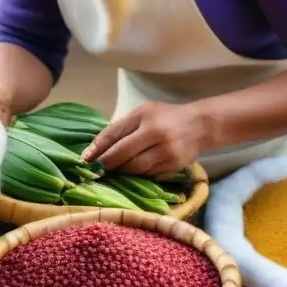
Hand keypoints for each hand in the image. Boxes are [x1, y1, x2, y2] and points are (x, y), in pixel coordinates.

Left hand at [81, 102, 207, 175]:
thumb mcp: (144, 112)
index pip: (114, 133)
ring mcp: (166, 151)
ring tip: (113, 170)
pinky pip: (149, 174)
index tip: (85, 157)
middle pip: (122, 153)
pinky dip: (137, 174)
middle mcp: (155, 133)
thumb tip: (99, 146)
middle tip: (98, 168)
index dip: (98, 147)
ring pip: (135, 167)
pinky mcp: (174, 165)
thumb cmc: (167, 116)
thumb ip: (124, 126)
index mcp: (144, 117)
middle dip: (107, 162)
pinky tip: (131, 172)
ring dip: (121, 170)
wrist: (201, 125)